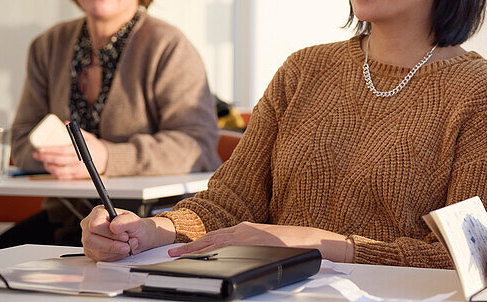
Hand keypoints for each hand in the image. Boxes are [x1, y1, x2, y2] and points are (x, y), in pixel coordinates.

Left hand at [34, 132, 108, 178]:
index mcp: (80, 150)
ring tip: (43, 161)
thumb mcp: (88, 137)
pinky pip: (62, 176)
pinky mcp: (76, 176)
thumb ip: (76, 131)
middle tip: (36, 154)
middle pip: (57, 160)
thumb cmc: (96, 148)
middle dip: (44, 157)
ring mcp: (77, 170)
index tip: (40, 148)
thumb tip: (65, 123)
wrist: (106, 161)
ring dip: (48, 166)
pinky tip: (51, 168)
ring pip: (57, 170)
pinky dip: (54, 173)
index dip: (49, 150)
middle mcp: (78, 161)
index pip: (61, 150)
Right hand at [81, 206, 170, 260]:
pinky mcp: (93, 251)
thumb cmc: (137, 226)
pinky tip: (123, 250)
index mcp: (99, 213)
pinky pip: (99, 257)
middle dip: (112, 243)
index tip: (123, 235)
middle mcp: (90, 225)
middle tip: (128, 243)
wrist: (140, 236)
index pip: (94, 224)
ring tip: (128, 245)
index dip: (108, 232)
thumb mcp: (136, 221)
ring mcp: (90, 239)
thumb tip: (114, 226)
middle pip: (91, 238)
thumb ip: (126, 221)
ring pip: (94, 249)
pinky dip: (113, 256)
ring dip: (114, 250)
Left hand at [172, 223, 354, 262]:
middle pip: (211, 238)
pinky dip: (208, 250)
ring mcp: (247, 235)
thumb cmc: (294, 245)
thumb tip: (242, 255)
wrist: (313, 241)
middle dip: (190, 247)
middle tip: (172, 253)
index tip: (185, 249)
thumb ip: (252, 247)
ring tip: (177, 256)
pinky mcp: (251, 241)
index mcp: (247, 230)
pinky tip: (199, 256)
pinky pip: (224, 247)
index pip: (217, 236)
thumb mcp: (268, 245)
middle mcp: (244, 229)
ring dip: (194, 249)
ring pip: (213, 241)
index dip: (199, 243)